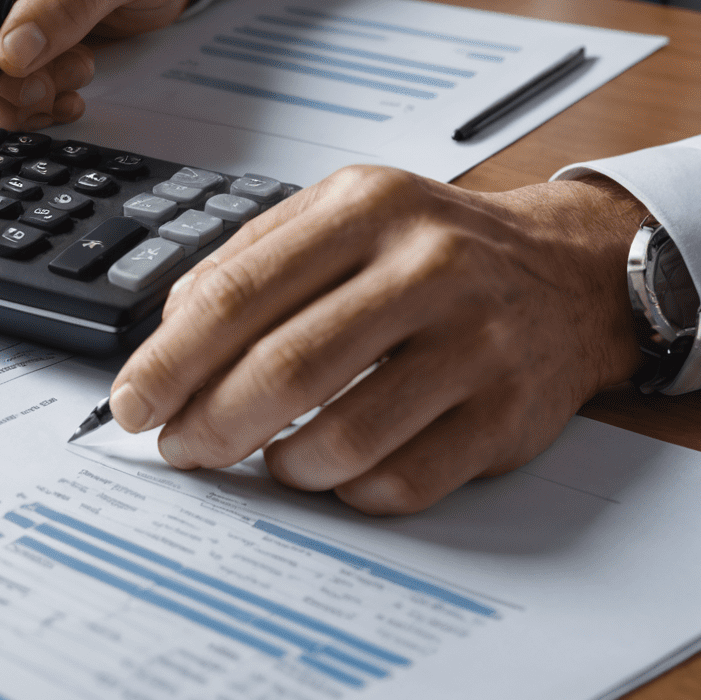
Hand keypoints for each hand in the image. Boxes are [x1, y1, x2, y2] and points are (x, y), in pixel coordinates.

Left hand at [110, 168, 646, 513]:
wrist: (570, 271)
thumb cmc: (432, 247)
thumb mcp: (342, 213)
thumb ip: (249, 259)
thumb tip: (168, 334)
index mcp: (364, 209)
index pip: (237, 294)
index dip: (170, 361)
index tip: (131, 403)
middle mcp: (425, 268)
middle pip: (284, 369)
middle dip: (209, 423)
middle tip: (179, 448)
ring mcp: (475, 344)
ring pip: (343, 437)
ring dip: (281, 464)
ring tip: (265, 456)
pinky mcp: (508, 415)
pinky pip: (403, 481)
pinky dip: (348, 490)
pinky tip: (333, 470)